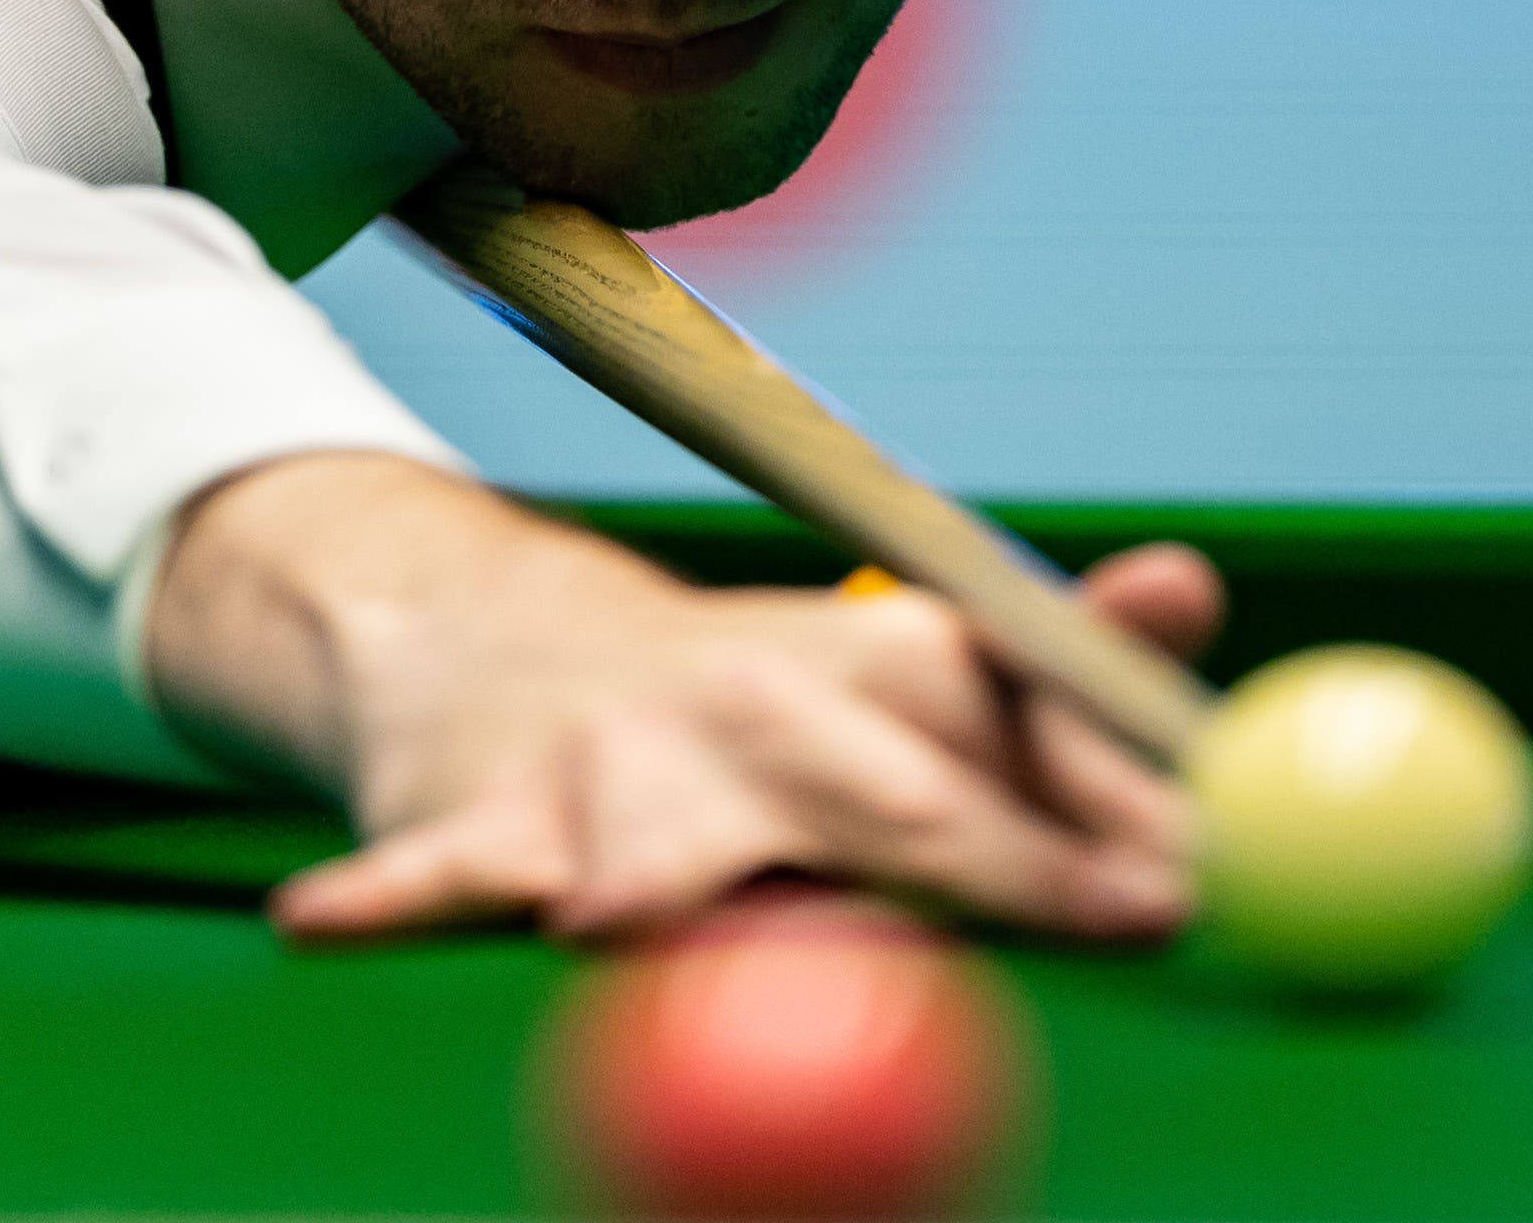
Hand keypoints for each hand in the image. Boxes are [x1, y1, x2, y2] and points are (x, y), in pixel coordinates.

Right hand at [144, 451, 1224, 944]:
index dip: (1092, 830)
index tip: (1176, 896)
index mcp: (872, 677)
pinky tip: (333, 924)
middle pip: (868, 813)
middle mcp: (749, 716)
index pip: (1008, 750)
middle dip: (954, 869)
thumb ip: (1066, 667)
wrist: (497, 641)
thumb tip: (1200, 594)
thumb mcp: (910, 662)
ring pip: (644, 868)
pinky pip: (426, 889)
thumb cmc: (757, 708)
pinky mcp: (468, 834)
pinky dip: (384, 908)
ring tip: (618, 928)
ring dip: (642, 903)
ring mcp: (602, 778)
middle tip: (999, 938)